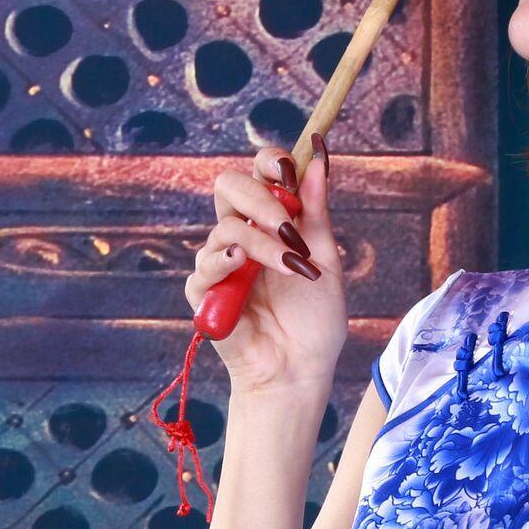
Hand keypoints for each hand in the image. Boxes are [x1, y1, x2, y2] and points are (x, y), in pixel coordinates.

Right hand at [182, 137, 347, 398]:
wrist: (300, 369)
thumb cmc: (315, 319)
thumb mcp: (325, 260)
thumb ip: (316, 212)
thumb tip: (318, 159)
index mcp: (271, 223)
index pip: (258, 175)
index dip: (269, 163)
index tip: (289, 170)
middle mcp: (242, 235)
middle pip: (229, 186)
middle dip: (260, 197)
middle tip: (289, 227)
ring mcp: (221, 263)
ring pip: (225, 228)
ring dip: (262, 244)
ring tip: (291, 267)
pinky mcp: (205, 293)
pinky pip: (204, 266)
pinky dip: (222, 262)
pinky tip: (240, 265)